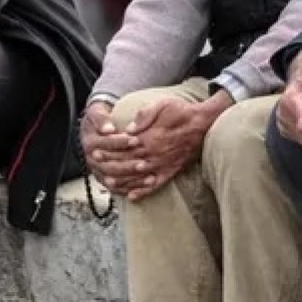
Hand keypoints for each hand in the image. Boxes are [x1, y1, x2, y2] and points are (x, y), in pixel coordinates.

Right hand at [80, 101, 139, 194]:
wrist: (96, 129)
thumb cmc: (101, 119)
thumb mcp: (97, 112)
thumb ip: (101, 118)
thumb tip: (108, 129)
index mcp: (90, 143)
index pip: (104, 144)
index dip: (119, 142)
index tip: (135, 139)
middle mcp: (92, 160)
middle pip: (109, 166)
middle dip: (127, 165)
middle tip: (144, 163)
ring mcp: (99, 171)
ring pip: (114, 181)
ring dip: (132, 180)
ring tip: (149, 178)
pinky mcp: (106, 180)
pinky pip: (118, 189)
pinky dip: (131, 190)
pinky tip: (145, 187)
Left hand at [106, 93, 230, 199]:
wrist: (204, 124)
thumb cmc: (182, 112)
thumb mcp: (162, 104)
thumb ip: (145, 115)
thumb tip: (129, 128)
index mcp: (149, 138)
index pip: (124, 147)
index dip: (109, 150)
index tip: (97, 151)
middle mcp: (154, 154)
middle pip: (127, 163)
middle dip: (110, 165)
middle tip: (97, 168)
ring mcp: (162, 165)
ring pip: (138, 177)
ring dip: (122, 181)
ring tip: (108, 184)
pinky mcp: (171, 171)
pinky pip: (155, 185)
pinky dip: (143, 192)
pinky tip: (132, 197)